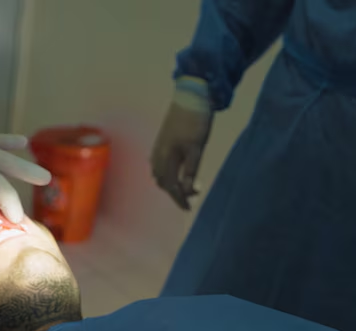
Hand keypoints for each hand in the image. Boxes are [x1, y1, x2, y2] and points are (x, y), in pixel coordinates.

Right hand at [150, 95, 212, 210]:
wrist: (191, 95)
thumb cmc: (196, 121)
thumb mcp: (197, 148)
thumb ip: (191, 170)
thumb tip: (187, 189)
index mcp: (166, 156)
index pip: (170, 185)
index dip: (179, 199)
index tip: (188, 208)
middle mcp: (158, 154)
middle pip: (162, 182)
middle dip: (175, 192)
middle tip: (192, 197)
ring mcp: (158, 147)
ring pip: (160, 173)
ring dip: (171, 183)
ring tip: (187, 185)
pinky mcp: (162, 141)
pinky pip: (159, 164)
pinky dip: (168, 173)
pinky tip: (178, 171)